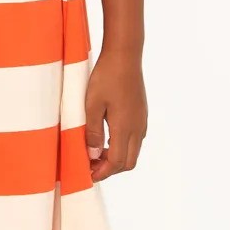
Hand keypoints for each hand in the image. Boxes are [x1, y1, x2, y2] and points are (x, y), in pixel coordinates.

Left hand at [83, 49, 146, 180]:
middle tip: (90, 166)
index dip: (102, 173)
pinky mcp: (141, 114)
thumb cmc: (106, 77)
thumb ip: (93, 132)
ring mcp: (141, 121)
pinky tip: (106, 138)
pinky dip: (121, 146)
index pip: (117, 162)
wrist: (125, 55)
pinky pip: (135, 140)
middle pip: (128, 162)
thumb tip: (94, 155)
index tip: (87, 175)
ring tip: (95, 153)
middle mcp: (137, 128)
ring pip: (133, 152)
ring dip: (116, 158)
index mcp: (125, 128)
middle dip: (110, 169)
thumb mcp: (92, 105)